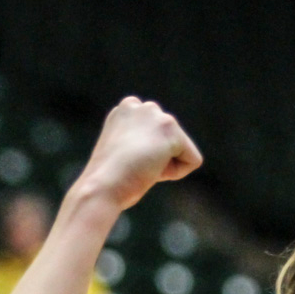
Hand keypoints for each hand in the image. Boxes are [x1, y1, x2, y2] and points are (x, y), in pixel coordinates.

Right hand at [75, 97, 201, 211]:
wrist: (102, 187)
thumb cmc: (108, 181)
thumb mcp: (122, 153)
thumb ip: (139, 143)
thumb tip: (155, 151)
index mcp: (126, 110)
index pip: (156, 139)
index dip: (145, 158)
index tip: (125, 162)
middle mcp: (142, 106)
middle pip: (171, 143)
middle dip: (157, 160)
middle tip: (133, 166)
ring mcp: (157, 115)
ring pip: (181, 150)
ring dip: (165, 166)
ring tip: (141, 167)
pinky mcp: (170, 129)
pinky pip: (192, 160)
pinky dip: (176, 173)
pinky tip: (152, 170)